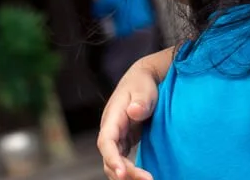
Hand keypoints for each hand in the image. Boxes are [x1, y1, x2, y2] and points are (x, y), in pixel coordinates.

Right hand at [98, 58, 160, 179]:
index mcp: (112, 117)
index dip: (112, 158)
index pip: (106, 142)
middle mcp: (111, 130)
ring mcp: (117, 138)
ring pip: (115, 163)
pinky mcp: (125, 143)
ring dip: (129, 175)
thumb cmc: (142, 84)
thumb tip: (133, 111)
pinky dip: (131, 172)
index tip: (122, 173)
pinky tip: (144, 178)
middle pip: (110, 158)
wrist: (143, 79)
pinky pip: (123, 162)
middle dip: (126, 173)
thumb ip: (140, 101)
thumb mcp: (143, 89)